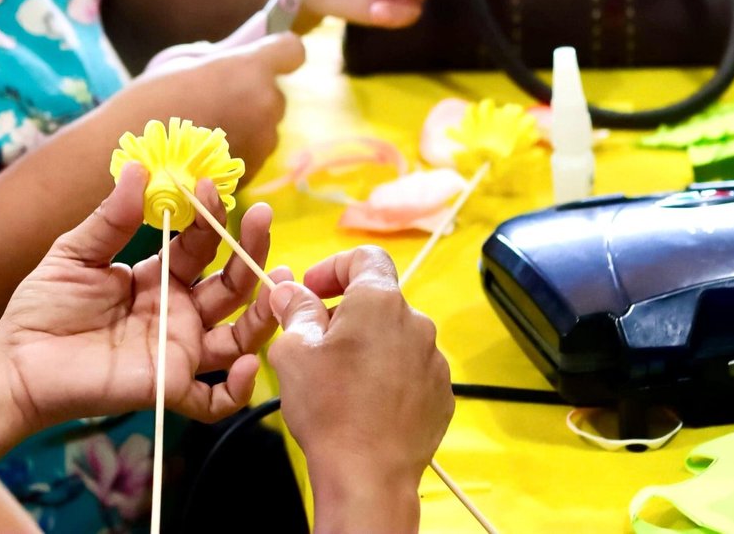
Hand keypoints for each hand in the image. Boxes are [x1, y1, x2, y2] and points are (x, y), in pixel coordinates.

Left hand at [0, 166, 286, 430]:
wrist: (16, 363)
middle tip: (261, 218)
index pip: (199, 246)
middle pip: (230, 285)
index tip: (207, 187)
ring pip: (237, 338)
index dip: (209, 218)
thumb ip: (109, 219)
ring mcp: (176, 352)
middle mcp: (177, 314)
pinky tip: (245, 364)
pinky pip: (214, 399)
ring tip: (279, 283)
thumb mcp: (74, 255)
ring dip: (264, 314)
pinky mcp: (167, 388)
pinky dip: (237, 390)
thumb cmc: (42, 309)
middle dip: (250, 252)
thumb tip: (137, 169)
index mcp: (158, 278)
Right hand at [125, 31, 304, 174]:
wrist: (131, 161)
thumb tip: (245, 45)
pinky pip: (251, 153)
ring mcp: (262, 143)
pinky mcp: (252, 173)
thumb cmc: (147, 101)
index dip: (278, 52)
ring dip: (244, 125)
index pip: (292, 50)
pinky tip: (201, 154)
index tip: (262, 56)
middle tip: (214, 100)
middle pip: (275, 93)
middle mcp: (265, 105)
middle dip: (253, 94)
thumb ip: (220, 54)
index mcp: (250, 69)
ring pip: (264, 127)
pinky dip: (234, 151)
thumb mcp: (179, 62)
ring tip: (202, 132)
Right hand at [267, 247, 452, 531]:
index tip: (311, 292)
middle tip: (315, 339)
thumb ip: (295, 310)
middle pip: (379, 299)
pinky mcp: (442, 395)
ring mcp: (435, 361)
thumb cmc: (328, 407)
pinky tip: (365, 402)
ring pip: (395, 336)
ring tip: (339, 377)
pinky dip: (389, 374)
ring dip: (368, 344)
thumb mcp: (294, 351)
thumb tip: (291, 290)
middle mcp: (416, 323)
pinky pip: (412, 370)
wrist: (369, 476)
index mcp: (379, 301)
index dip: (333, 267)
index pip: (365, 257)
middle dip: (346, 311)